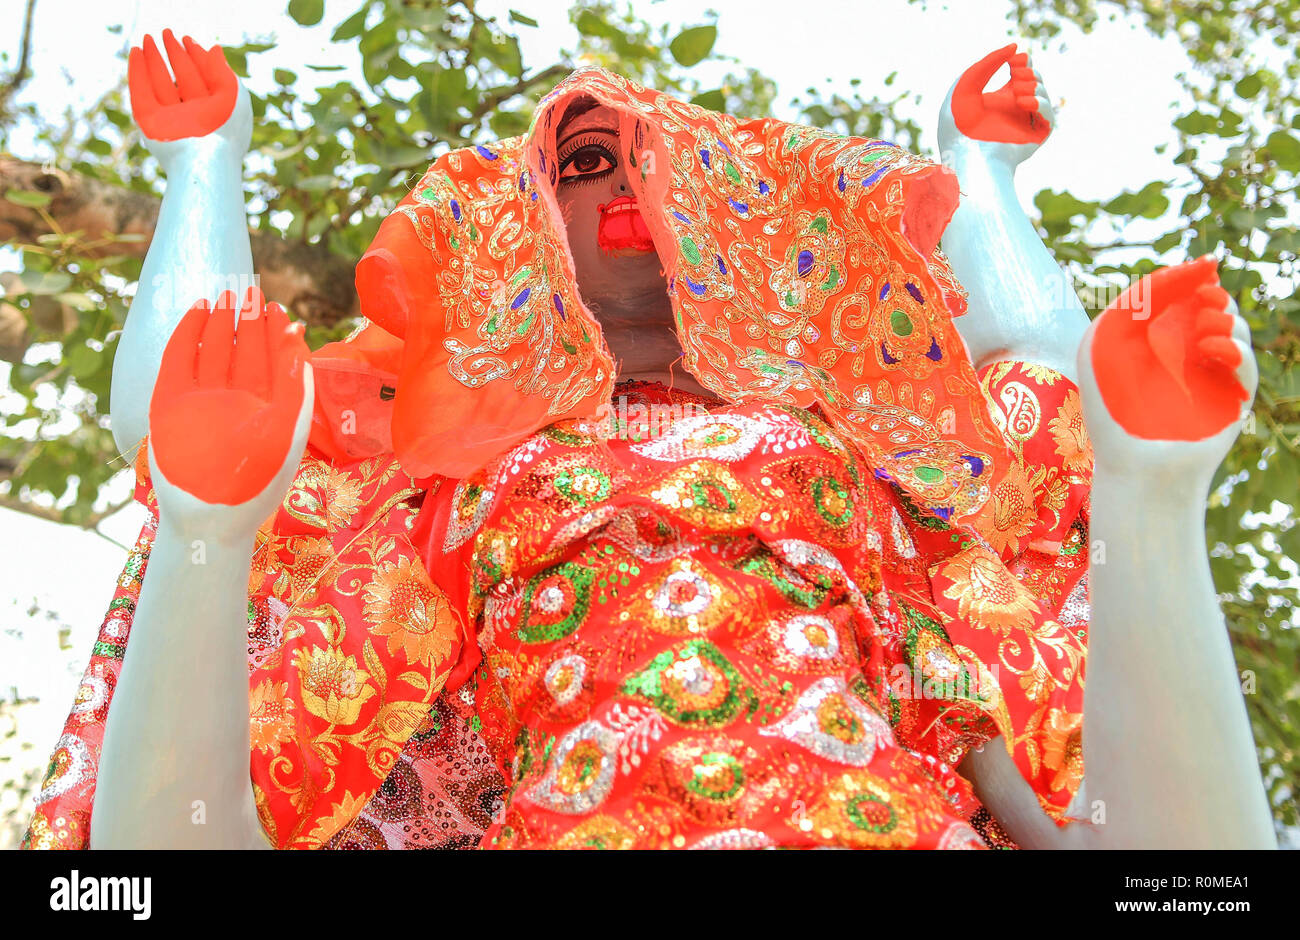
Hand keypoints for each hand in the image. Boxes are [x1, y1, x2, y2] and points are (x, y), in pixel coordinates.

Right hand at [128, 30, 250, 165]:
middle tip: (165, 33)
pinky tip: (136, 53)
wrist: (205, 160)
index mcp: (216, 111)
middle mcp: (193, 115)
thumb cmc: (225, 130)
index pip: (205, 79)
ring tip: (147, 39)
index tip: (188, 39)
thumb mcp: (233, 96)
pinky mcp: (150, 124)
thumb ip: (223, 72)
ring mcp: (171, 120)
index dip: (197, 57)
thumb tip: (214, 48)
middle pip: (182, 79)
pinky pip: (142, 94)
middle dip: (173, 55)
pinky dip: (138, 73)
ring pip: (160, 84)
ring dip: (152, 60)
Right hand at [148, 287, 312, 538]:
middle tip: (252, 290)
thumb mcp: (286, 431)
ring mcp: (203, 401)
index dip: (277, 335)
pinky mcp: (171, 403)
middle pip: (243, 351)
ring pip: (213, 350)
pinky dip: (188, 334)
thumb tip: (300, 340)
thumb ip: (295, 387)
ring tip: (228, 293)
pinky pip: (180, 360)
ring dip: (220, 322)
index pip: (273, 363)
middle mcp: (236, 402)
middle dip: (248, 322)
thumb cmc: (256, 484)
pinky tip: (198, 310)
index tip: (280, 310)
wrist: (210, 520)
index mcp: (267, 410)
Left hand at [939, 43, 1053, 167]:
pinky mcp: (1035, 137)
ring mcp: (1026, 124)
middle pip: (1034, 79)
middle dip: (1027, 72)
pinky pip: (1048, 116)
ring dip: (1032, 86)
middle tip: (1014, 77)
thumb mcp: (965, 86)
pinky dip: (1040, 103)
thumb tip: (1015, 47)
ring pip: (1042, 93)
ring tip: (1016, 93)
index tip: (1013, 60)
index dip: (1021, 60)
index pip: (1020, 72)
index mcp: (1000, 100)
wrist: (966, 156)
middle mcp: (1015, 111)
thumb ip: (987, 63)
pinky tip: (1023, 102)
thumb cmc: (959, 126)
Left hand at [1078, 256, 1255, 479]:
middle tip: (1205, 297)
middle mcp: (1183, 355)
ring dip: (1223, 319)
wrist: (1133, 465)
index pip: (1179, 298)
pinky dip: (1234, 347)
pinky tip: (1211, 349)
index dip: (1191, 278)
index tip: (1201, 267)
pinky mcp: (1231, 399)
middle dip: (1212, 295)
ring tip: (1203, 332)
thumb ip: (1132, 303)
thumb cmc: (1110, 408)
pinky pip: (1244, 362)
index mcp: (1152, 340)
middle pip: (1212, 306)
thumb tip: (1181, 274)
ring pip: (1234, 328)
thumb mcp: (1105, 344)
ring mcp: (1209, 376)